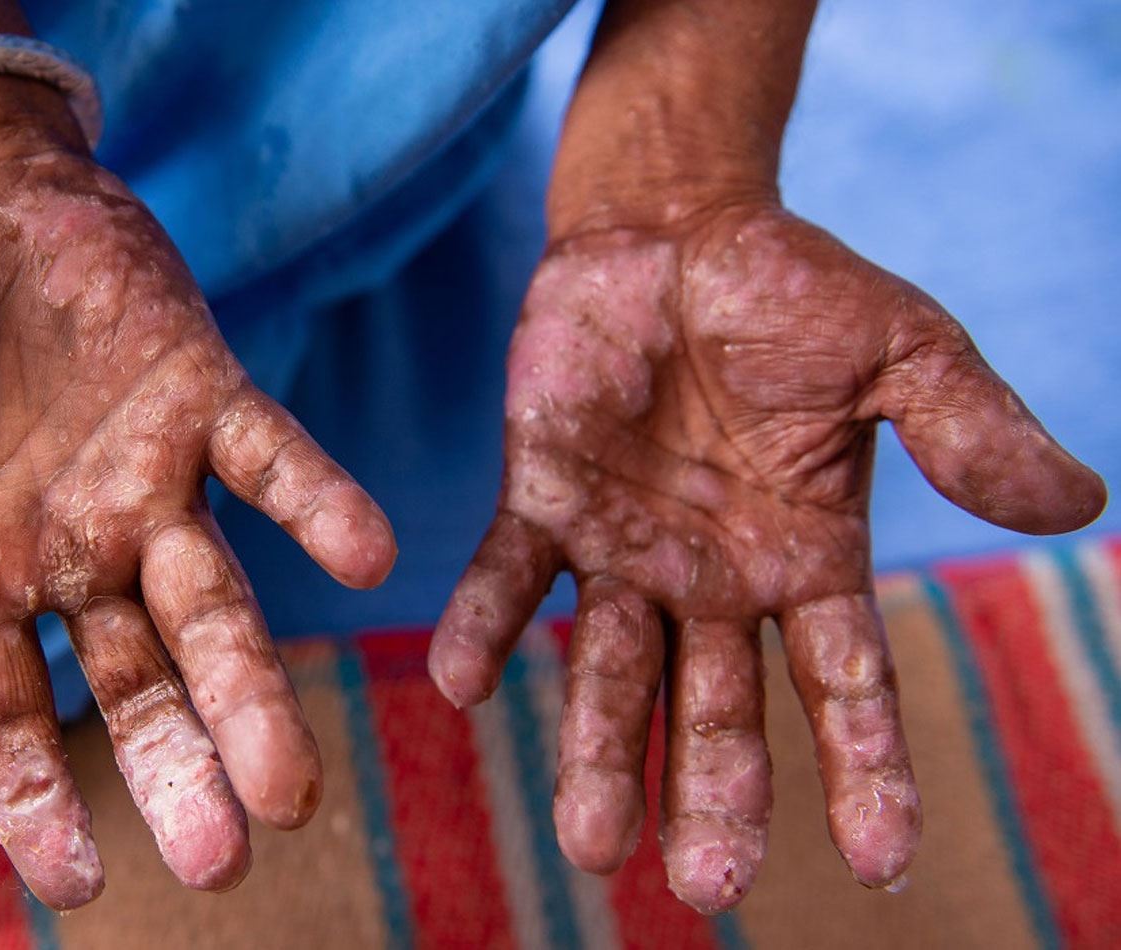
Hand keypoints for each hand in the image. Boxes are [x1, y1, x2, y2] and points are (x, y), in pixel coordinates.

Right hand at [0, 80, 395, 908]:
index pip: (9, 714)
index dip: (35, 799)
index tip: (78, 887)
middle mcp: (76, 550)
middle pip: (136, 683)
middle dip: (177, 764)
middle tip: (226, 858)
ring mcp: (148, 481)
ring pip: (213, 603)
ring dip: (251, 686)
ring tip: (294, 788)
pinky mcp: (204, 396)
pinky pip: (272, 460)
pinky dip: (318, 506)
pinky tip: (370, 557)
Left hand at [429, 202, 1103, 911]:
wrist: (674, 231)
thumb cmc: (794, 294)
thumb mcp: (902, 350)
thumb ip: (969, 428)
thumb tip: (1079, 504)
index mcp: (807, 559)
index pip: (844, 682)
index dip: (865, 767)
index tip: (878, 861)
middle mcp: (712, 579)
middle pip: (715, 705)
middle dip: (712, 790)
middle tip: (705, 884)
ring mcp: (622, 549)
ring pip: (608, 667)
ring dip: (597, 751)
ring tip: (589, 845)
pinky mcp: (541, 500)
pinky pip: (508, 576)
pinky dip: (485, 626)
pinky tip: (463, 682)